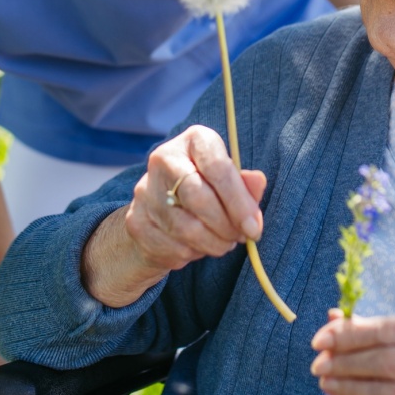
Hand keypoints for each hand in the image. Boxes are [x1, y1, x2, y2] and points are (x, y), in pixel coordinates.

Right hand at [122, 124, 266, 272]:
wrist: (159, 214)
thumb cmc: (205, 193)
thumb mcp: (229, 184)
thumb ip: (244, 185)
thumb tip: (258, 181)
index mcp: (192, 141)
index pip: (217, 166)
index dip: (239, 201)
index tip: (254, 227)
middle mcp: (164, 159)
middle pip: (199, 197)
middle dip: (227, 225)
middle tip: (241, 237)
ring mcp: (145, 190)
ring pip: (187, 228)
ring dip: (214, 243)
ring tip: (224, 243)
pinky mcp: (136, 221)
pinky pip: (172, 246)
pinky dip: (193, 253)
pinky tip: (199, 247)